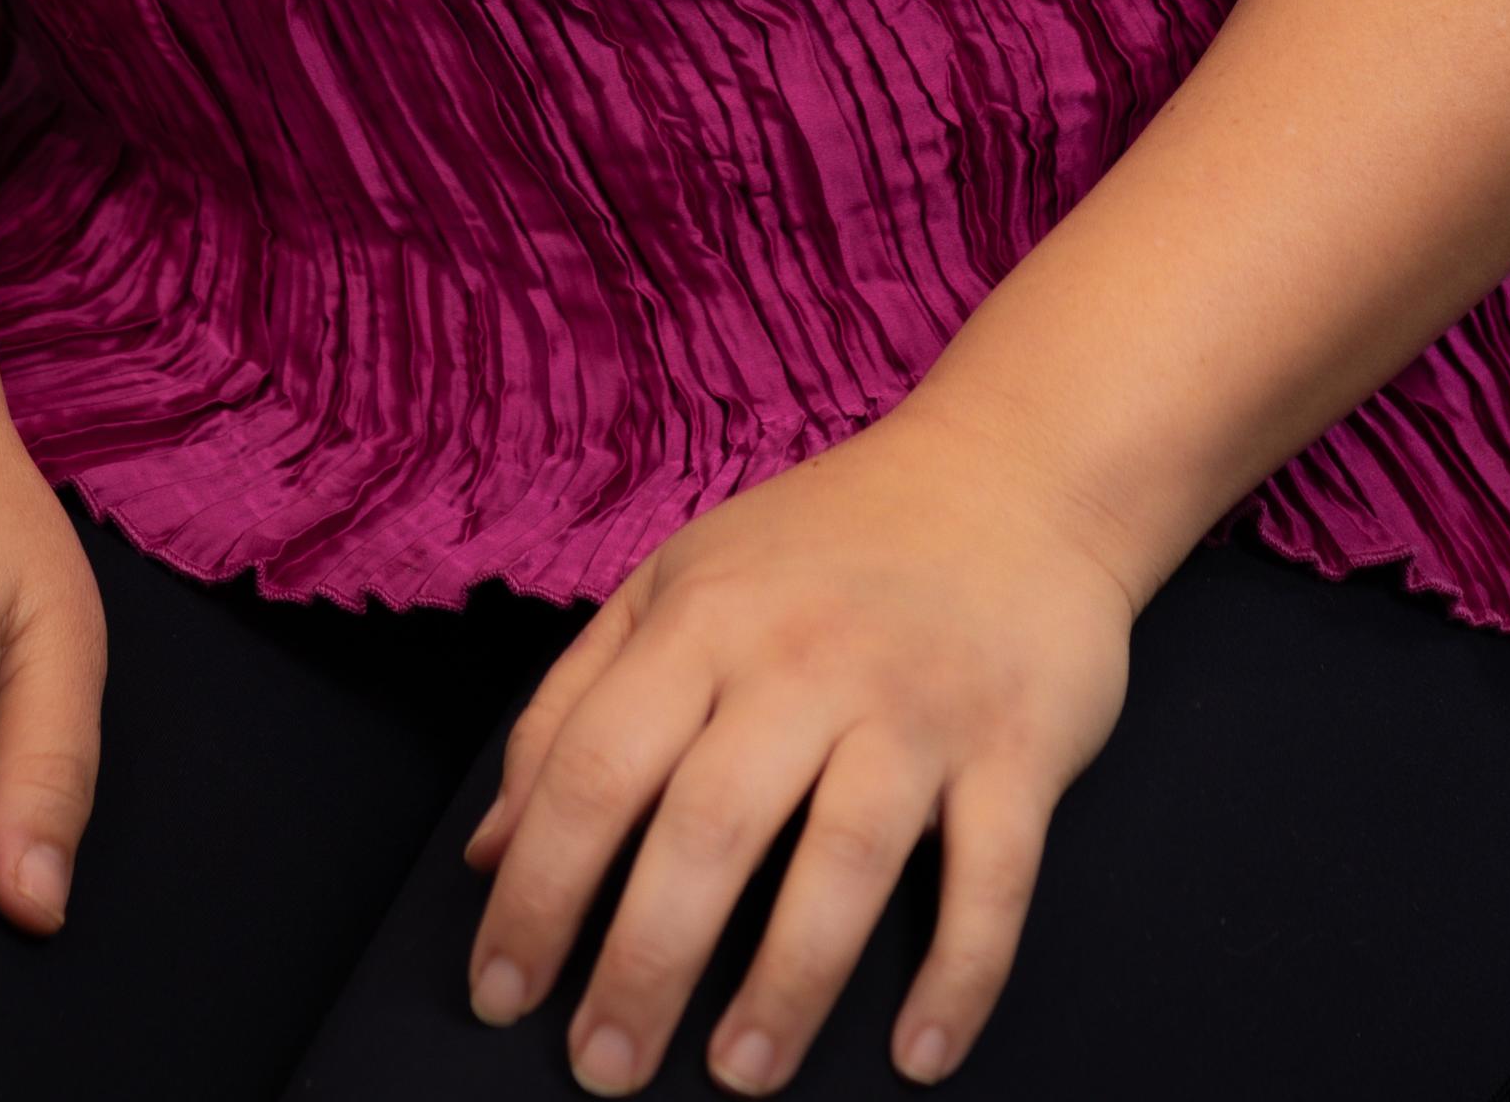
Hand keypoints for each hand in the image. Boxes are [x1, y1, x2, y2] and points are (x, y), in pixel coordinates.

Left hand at [459, 404, 1136, 1090]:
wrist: (1011, 467)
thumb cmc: (825, 544)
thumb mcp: (677, 583)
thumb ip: (573, 705)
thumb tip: (491, 850)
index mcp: (707, 619)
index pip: (594, 767)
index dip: (536, 890)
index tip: (499, 993)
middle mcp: (807, 658)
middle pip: (708, 827)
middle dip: (643, 964)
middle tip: (603, 1070)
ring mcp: (919, 703)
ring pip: (845, 861)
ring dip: (788, 985)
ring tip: (737, 1072)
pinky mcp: (1018, 744)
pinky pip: (992, 876)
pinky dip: (959, 973)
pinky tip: (916, 1053)